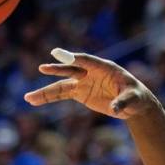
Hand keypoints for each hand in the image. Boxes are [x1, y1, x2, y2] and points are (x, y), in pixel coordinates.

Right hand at [24, 49, 160, 118]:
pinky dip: (48, 97)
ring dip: (46, 91)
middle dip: (58, 69)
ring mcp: (83, 82)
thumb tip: (115, 110)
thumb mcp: (133, 99)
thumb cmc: (136, 97)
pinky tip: (34, 101)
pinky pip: (62, 94)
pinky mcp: (80, 93)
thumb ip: (123, 102)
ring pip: (61, 85)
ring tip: (28, 98)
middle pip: (71, 69)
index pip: (87, 61)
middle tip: (43, 68)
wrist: (133, 104)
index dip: (75, 58)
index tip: (60, 55)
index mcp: (105, 67)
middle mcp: (90, 72)